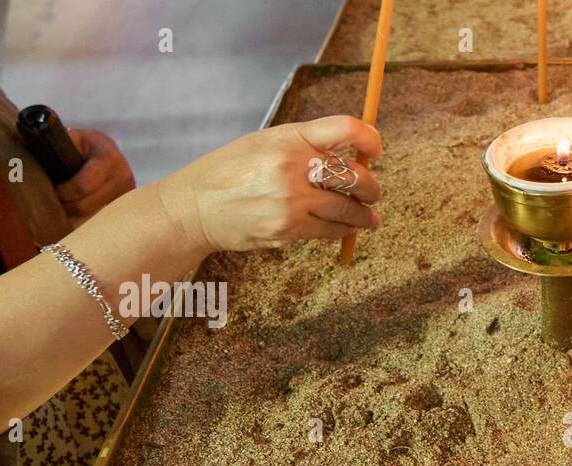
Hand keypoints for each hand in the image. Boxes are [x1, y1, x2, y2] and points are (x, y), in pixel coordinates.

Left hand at [54, 128, 135, 221]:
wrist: (107, 150)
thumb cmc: (84, 144)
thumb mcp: (71, 138)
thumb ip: (51, 144)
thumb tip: (20, 149)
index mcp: (108, 158)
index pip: (81, 186)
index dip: (62, 193)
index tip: (50, 191)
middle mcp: (123, 177)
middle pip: (86, 206)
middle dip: (65, 206)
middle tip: (51, 202)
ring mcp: (127, 193)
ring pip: (93, 216)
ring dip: (74, 213)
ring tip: (62, 206)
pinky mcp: (126, 204)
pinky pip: (100, 217)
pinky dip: (84, 216)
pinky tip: (76, 209)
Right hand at [154, 115, 382, 254]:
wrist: (195, 207)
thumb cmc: (231, 171)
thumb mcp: (264, 143)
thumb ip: (305, 146)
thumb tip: (349, 158)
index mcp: (289, 138)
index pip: (344, 129)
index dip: (368, 138)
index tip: (376, 149)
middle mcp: (292, 167)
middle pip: (354, 176)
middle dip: (371, 188)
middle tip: (373, 193)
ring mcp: (291, 201)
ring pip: (348, 210)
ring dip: (365, 216)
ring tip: (370, 218)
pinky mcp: (288, 229)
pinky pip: (330, 230)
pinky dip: (343, 230)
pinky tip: (347, 228)